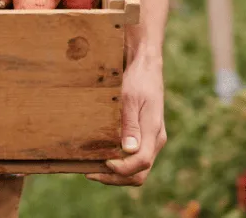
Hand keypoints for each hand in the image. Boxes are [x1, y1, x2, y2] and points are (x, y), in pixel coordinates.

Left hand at [87, 54, 165, 185]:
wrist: (146, 67)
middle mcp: (155, 140)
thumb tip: (128, 150)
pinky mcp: (144, 136)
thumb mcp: (130, 99)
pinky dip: (119, 164)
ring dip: (116, 174)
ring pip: (137, 169)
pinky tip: (101, 157)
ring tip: (92, 168)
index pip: (141, 163)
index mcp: (153, 132)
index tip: (102, 163)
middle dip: (115, 178)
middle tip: (90, 173)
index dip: (121, 169)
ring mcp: (151, 139)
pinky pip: (134, 159)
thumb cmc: (137, 80)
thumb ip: (130, 125)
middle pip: (139, 173)